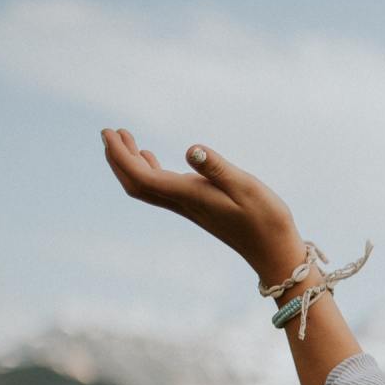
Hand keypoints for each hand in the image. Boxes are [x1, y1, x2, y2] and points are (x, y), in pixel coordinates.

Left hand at [99, 128, 303, 285]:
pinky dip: (148, 171)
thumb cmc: (266, 219)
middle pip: (136, 184)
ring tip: (125, 139)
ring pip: (146, 187)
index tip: (110, 132)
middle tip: (109, 132)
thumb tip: (191, 150)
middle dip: (118, 159)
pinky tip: (152, 158)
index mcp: (190, 196)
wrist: (275, 252)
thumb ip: (218, 168)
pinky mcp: (198, 208)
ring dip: (129, 164)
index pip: (143, 176)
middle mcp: (184, 203)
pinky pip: (161, 190)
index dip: (121, 155)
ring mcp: (190, 207)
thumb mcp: (247, 188)